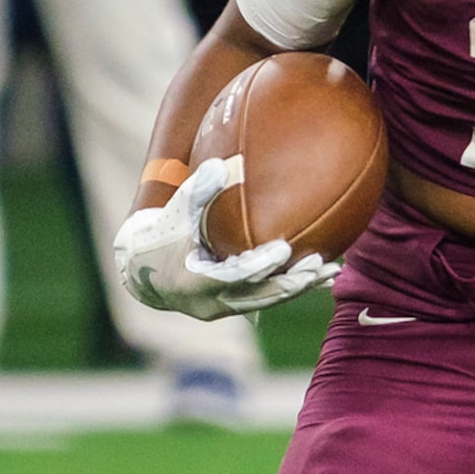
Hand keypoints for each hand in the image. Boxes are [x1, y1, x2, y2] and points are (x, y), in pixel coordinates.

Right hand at [112, 156, 340, 319]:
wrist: (144, 273)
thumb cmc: (161, 236)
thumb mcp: (175, 213)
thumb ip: (197, 190)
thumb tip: (221, 165)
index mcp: (195, 281)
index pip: (233, 275)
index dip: (259, 265)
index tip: (284, 249)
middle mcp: (212, 302)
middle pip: (260, 297)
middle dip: (291, 283)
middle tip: (319, 265)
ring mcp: (224, 308)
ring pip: (267, 301)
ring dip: (298, 287)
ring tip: (330, 271)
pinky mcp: (233, 307)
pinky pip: (265, 300)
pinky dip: (289, 287)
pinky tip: (317, 276)